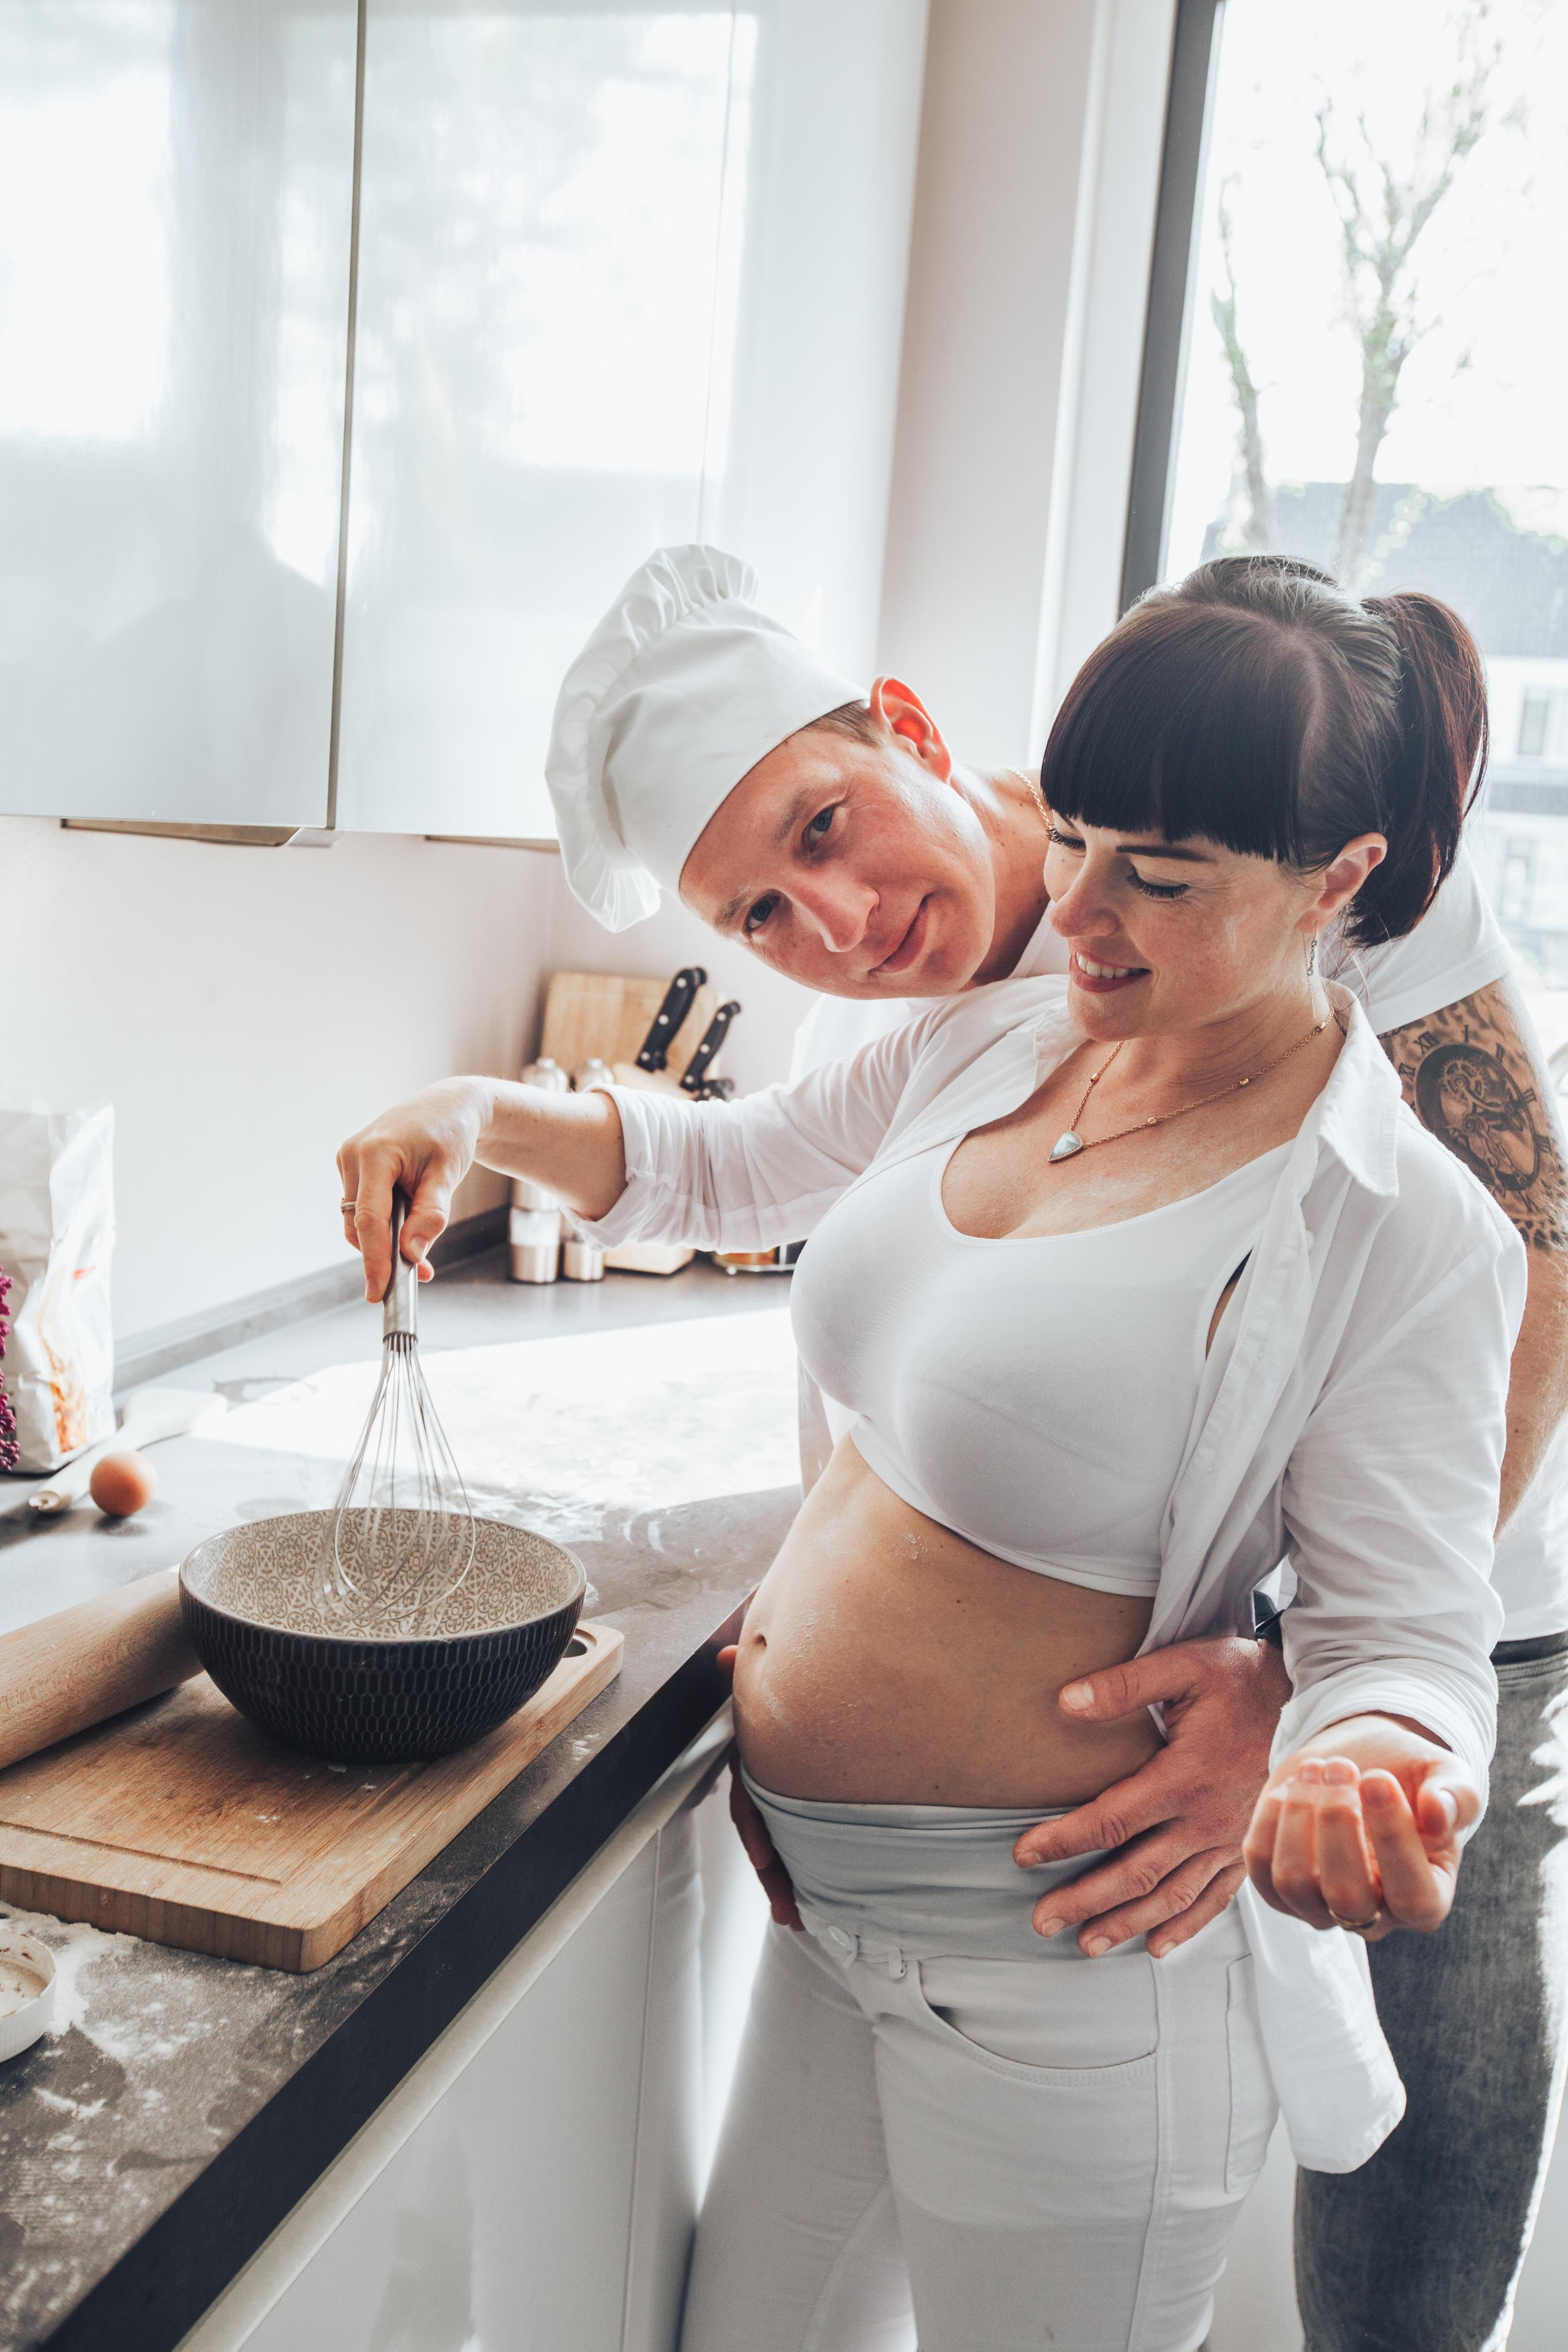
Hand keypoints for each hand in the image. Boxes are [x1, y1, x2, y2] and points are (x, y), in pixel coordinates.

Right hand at [337, 1079, 493, 1301]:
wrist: (447, 1107)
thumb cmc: (450, 1136)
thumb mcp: (447, 1175)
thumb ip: (430, 1216)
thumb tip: (410, 1255)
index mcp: (375, 1153)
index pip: (369, 1219)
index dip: (374, 1260)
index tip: (379, 1293)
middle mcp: (352, 1156)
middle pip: (360, 1224)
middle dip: (385, 1255)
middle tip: (421, 1274)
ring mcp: (348, 1161)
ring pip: (358, 1221)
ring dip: (384, 1241)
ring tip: (421, 1247)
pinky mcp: (351, 1168)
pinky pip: (361, 1209)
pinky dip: (381, 1225)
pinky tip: (406, 1226)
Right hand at [717, 1645, 801, 1930]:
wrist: (812, 1665)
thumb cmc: (786, 1675)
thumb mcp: (762, 1678)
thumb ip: (745, 1673)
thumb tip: (725, 1657)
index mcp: (754, 1753)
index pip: (747, 1796)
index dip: (755, 1827)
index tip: (765, 1856)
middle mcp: (766, 1776)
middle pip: (765, 1831)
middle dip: (773, 1874)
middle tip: (789, 1912)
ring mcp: (785, 1786)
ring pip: (784, 1839)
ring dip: (788, 1879)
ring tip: (801, 1919)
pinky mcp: (809, 1793)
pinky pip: (803, 1833)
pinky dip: (807, 1863)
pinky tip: (817, 1892)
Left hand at [1013, 1636, 1289, 1957]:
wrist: (1314, 1696)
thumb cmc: (1243, 1677)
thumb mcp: (1185, 1664)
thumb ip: (1125, 1684)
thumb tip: (1066, 1701)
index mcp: (1184, 1777)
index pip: (1110, 1820)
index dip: (1063, 1840)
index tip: (1024, 1855)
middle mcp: (1206, 1819)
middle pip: (1135, 1872)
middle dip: (1085, 1900)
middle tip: (1041, 1922)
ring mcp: (1231, 1839)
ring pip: (1172, 1895)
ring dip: (1127, 1922)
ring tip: (1086, 1945)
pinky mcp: (1249, 1847)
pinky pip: (1216, 1898)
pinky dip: (1186, 1926)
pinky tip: (1157, 1946)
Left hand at [1243, 1715, 1478, 1938]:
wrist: (1361, 1764)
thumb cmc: (1411, 1778)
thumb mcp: (1447, 1776)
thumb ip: (1457, 1796)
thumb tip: (1438, 1813)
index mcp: (1428, 1899)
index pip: (1412, 1897)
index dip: (1393, 1839)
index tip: (1378, 1778)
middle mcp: (1374, 1917)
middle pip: (1347, 1897)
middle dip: (1338, 1822)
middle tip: (1343, 1766)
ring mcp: (1320, 1907)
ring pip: (1295, 1883)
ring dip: (1301, 1814)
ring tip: (1319, 1768)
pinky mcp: (1278, 1888)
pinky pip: (1260, 1866)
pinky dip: (1270, 1818)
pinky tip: (1293, 1785)